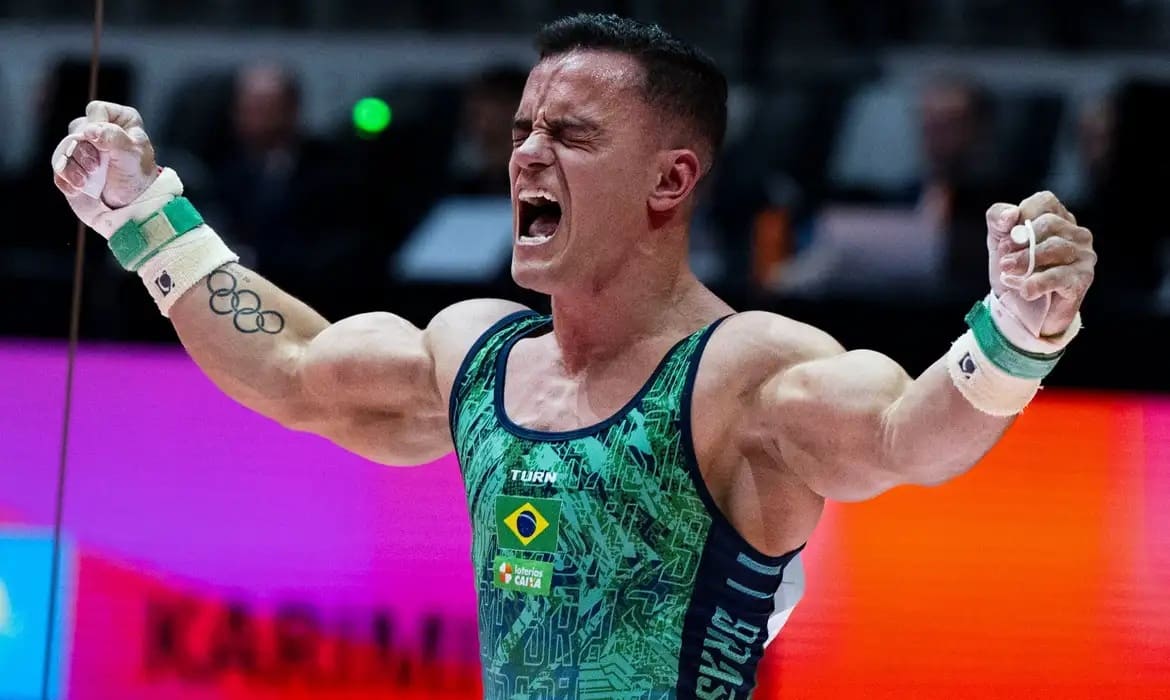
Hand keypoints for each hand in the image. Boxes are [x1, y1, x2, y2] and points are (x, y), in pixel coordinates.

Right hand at [51, 101, 159, 236]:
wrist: (132, 206)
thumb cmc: (137, 176)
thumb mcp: (132, 155)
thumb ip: (113, 139)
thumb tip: (90, 131)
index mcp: (119, 120)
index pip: (96, 110)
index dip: (98, 127)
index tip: (108, 147)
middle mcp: (99, 130)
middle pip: (76, 130)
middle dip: (83, 150)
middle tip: (95, 167)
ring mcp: (83, 148)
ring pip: (64, 149)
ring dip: (71, 167)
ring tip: (85, 182)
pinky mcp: (72, 167)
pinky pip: (58, 168)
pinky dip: (65, 179)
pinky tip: (78, 189)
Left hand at [985, 191, 1095, 336]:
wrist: (1020, 310)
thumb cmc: (1014, 269)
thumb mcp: (998, 241)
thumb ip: (997, 219)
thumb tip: (1009, 215)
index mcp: (1058, 217)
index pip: (1044, 201)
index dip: (1021, 216)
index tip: (1006, 238)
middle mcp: (1076, 233)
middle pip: (1049, 224)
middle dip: (1020, 243)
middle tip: (1004, 260)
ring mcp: (1083, 256)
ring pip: (1056, 247)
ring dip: (1025, 261)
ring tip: (1007, 273)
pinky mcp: (1082, 279)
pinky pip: (1059, 276)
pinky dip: (1037, 283)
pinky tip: (1024, 290)